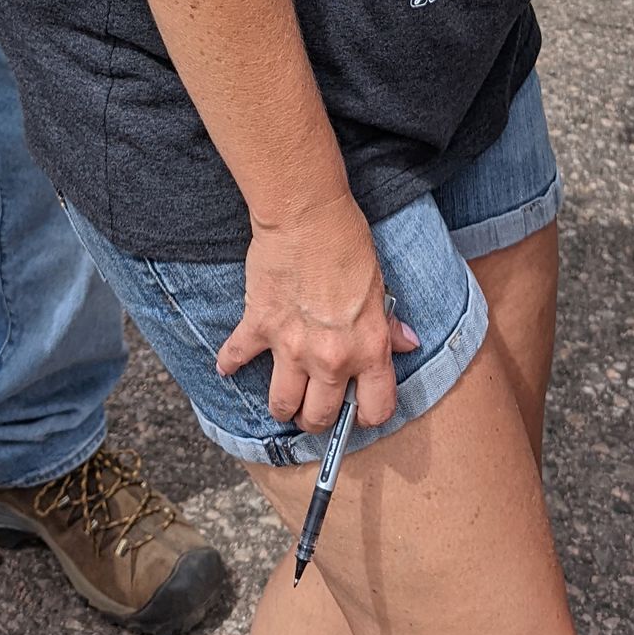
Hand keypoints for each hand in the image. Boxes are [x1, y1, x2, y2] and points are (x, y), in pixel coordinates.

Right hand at [217, 193, 420, 432]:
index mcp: (367, 348)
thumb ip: (388, 324)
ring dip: (283, 406)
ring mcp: (291, 347)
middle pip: (320, 416)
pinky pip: (238, 357)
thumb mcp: (379, 286)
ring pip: (282, 405)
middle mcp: (331, 358)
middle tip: (314, 408)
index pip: (375, 408)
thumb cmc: (348, 244)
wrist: (307, 215)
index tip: (358, 411)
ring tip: (285, 399)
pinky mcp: (259, 327)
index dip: (367, 415)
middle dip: (317, 418)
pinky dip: (230, 362)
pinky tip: (226, 366)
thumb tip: (407, 342)